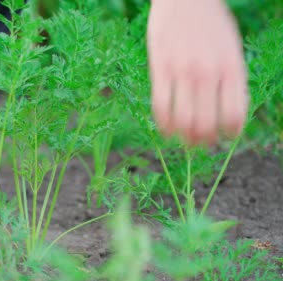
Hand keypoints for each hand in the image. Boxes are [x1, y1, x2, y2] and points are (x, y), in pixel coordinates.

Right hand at [147, 0, 248, 145]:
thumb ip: (232, 78)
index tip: (224, 136)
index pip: (235, 115)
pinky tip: (166, 130)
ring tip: (183, 140)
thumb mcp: (232, 49)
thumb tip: (229, 113)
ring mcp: (183, 72)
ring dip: (183, 138)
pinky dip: (164, 125)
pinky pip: (161, 107)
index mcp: (232, 69)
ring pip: (183, 121)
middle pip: (207, 124)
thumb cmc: (211, 23)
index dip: (230, 133)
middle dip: (203, 141)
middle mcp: (209, 73)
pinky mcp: (160, 69)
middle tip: (200, 143)